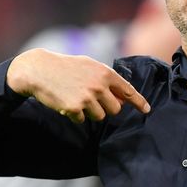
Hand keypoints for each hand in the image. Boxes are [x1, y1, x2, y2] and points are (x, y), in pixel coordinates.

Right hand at [7, 48, 150, 122]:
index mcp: (105, 73)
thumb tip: (123, 100)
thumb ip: (108, 80)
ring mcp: (87, 98)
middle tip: (92, 99)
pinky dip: (75, 114)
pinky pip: (82, 120)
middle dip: (106, 108)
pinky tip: (66, 102)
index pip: (128, 91)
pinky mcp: (74, 108)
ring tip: (77, 98)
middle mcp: (99, 86)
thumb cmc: (67, 67)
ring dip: (90, 112)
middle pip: (115, 109)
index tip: (147, 110)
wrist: (39, 70)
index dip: (139, 102)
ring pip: (99, 117)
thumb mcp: (90, 67)